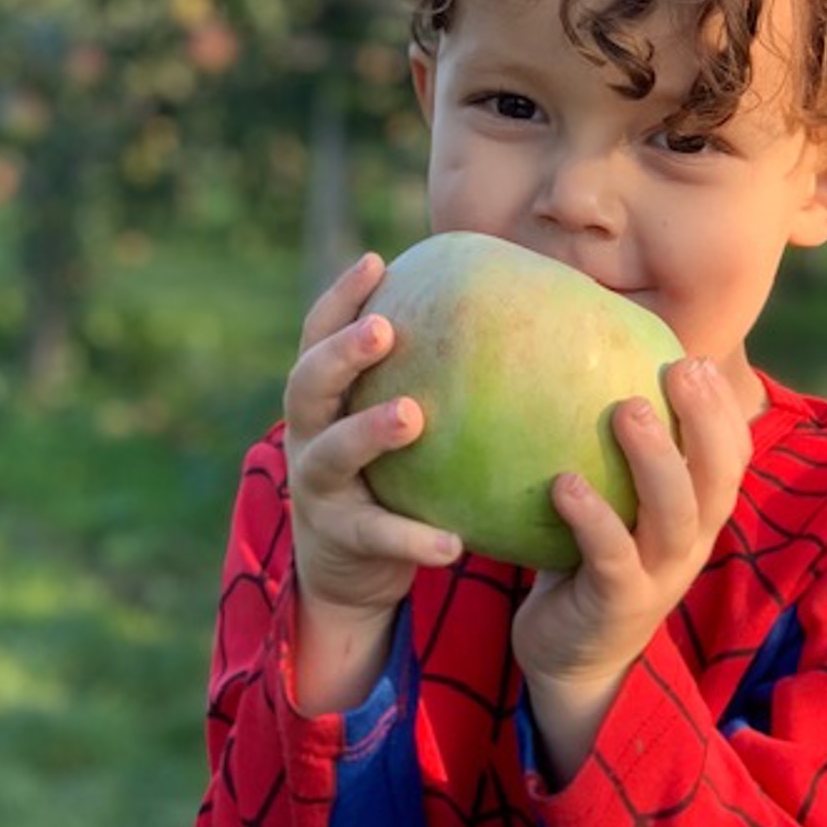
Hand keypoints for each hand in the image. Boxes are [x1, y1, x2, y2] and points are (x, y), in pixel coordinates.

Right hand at [283, 252, 461, 710]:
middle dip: (341, 353)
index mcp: (324, 397)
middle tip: (384, 330)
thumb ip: (429, 378)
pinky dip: (412, 537)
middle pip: (307, 383)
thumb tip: (519, 320)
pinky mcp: (340, 537)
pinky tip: (453, 543)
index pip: (318, 334)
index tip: (377, 261)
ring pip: (332, 453)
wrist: (346, 565)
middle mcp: (309, 434)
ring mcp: (318, 486)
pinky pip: (376, 533)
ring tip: (413, 415)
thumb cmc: (387, 472)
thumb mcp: (393, 423)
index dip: (340, 297)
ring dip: (369, 430)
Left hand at [511, 356, 751, 781]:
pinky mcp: (619, 604)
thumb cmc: (587, 561)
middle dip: (706, 420)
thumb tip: (580, 366)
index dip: (724, 410)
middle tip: (679, 368)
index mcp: (696, 515)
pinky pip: (611, 557)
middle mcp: (690, 543)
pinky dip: (592, 519)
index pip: (732, 458)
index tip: (696, 359)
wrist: (572, 658)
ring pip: (674, 515)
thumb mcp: (615, 506)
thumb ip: (613, 455)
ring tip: (628, 410)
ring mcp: (659, 577)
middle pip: (717, 478)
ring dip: (656, 460)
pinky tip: (564, 484)